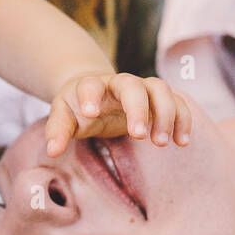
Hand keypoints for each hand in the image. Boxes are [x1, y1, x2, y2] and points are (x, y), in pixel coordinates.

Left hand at [46, 71, 192, 156]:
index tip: (91, 113)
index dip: (91, 95)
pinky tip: (181, 141)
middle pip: (133, 86)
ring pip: (160, 89)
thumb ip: (57, 131)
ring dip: (165, 113)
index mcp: (92, 85)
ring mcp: (141, 89)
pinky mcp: (157, 99)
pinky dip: (182, 119)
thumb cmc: (77, 107)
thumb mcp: (63, 116)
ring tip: (161, 142)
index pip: (91, 85)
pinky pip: (177, 102)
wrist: (95, 93)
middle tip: (139, 135)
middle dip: (137, 108)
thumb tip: (52, 151)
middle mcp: (119, 83)